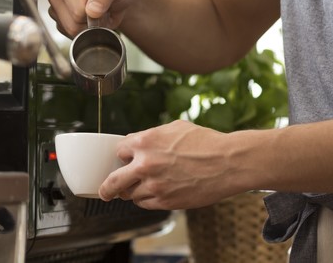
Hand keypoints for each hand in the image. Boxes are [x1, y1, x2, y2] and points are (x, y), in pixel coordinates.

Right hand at [47, 0, 135, 37]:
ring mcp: (56, 10)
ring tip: (94, 16)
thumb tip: (92, 11)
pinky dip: (83, 32)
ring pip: (70, 32)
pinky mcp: (59, 22)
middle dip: (89, 23)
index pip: (78, 12)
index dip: (93, 14)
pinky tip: (88, 21)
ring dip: (87, 28)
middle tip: (99, 12)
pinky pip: (70, 36)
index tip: (100, 5)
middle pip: (72, 25)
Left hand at [99, 120, 239, 209]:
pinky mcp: (166, 201)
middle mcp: (145, 164)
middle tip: (105, 190)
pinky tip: (155, 193)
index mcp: (145, 142)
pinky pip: (146, 204)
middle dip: (107, 187)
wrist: (227, 162)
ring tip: (142, 188)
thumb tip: (138, 141)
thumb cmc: (206, 142)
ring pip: (130, 195)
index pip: (119, 151)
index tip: (124, 159)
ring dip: (133, 192)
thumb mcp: (175, 128)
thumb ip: (152, 135)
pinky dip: (147, 200)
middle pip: (113, 181)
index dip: (123, 155)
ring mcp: (154, 185)